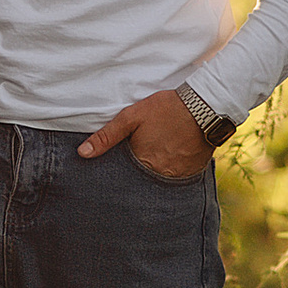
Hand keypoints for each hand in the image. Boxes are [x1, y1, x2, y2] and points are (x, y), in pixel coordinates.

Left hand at [77, 88, 213, 180]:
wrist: (204, 106)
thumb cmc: (166, 109)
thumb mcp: (131, 117)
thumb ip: (107, 136)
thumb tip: (82, 153)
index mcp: (142, 162)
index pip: (124, 177)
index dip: (121, 172)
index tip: (119, 168)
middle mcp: (159, 174)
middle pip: (142, 180)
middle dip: (138, 173)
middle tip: (143, 158)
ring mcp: (178, 176)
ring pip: (160, 179)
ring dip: (156, 172)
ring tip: (157, 158)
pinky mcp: (193, 173)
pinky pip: (178, 179)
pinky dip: (173, 171)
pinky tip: (172, 159)